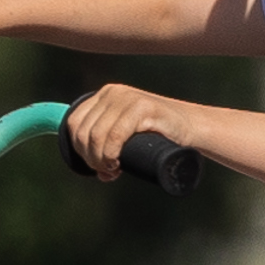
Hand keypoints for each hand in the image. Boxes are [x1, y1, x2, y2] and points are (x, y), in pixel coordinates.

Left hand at [65, 80, 190, 177]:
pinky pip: (115, 135)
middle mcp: (112, 93)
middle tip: (107, 171)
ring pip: (96, 136)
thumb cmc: (158, 136)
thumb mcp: (126, 133)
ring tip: (113, 170)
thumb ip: (108, 142)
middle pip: (84, 132)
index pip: (74, 123)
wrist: (190, 127)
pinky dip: (111, 154)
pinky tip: (117, 164)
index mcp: (104, 96)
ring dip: (100, 160)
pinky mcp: (142, 107)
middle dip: (90, 158)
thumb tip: (94, 169)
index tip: (95, 166)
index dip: (78, 150)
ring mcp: (127, 98)